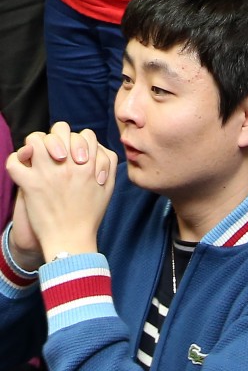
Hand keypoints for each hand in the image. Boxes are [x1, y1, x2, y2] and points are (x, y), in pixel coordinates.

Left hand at [7, 126, 117, 261]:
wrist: (71, 240)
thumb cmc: (90, 214)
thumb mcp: (109, 186)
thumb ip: (107, 162)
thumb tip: (95, 148)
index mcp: (88, 163)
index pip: (85, 134)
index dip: (81, 142)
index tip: (77, 158)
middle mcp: (68, 164)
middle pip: (60, 129)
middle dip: (58, 136)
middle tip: (57, 152)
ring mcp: (47, 173)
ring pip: (35, 139)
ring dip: (36, 145)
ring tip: (38, 157)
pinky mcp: (30, 185)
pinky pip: (15, 162)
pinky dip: (16, 161)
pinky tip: (23, 168)